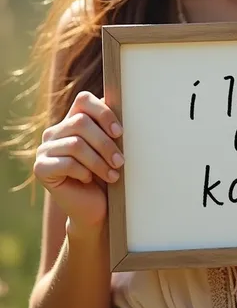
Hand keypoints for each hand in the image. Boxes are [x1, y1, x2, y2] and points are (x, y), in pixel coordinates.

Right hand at [34, 92, 123, 232]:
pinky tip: (88, 180)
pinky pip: (65, 163)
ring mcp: (44, 149)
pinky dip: (82, 172)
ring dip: (98, 161)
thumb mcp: (112, 147)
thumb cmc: (106, 174)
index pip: (84, 100)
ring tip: (112, 174)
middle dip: (105, 143)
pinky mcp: (40, 168)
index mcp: (72, 120)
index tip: (119, 132)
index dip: (103, 112)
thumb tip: (125, 104)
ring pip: (75, 144)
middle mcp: (55, 131)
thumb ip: (111, 127)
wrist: (95, 208)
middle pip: (81, 122)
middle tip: (120, 161)